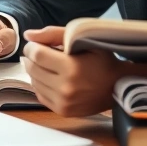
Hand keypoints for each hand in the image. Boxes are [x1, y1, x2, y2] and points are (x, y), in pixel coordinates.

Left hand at [22, 26, 146, 116]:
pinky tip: (50, 78)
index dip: (32, 47)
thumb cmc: (102, 59)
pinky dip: (41, 85)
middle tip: (39, 53)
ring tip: (46, 65)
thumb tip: (28, 35)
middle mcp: (66, 88)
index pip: (37, 55)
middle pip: (33, 69)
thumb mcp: (83, 39)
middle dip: (31, 58)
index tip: (35, 44)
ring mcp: (64, 102)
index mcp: (71, 68)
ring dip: (35, 72)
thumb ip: (54, 34)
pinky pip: (40, 95)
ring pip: (34, 83)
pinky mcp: (63, 111)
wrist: (118, 85)